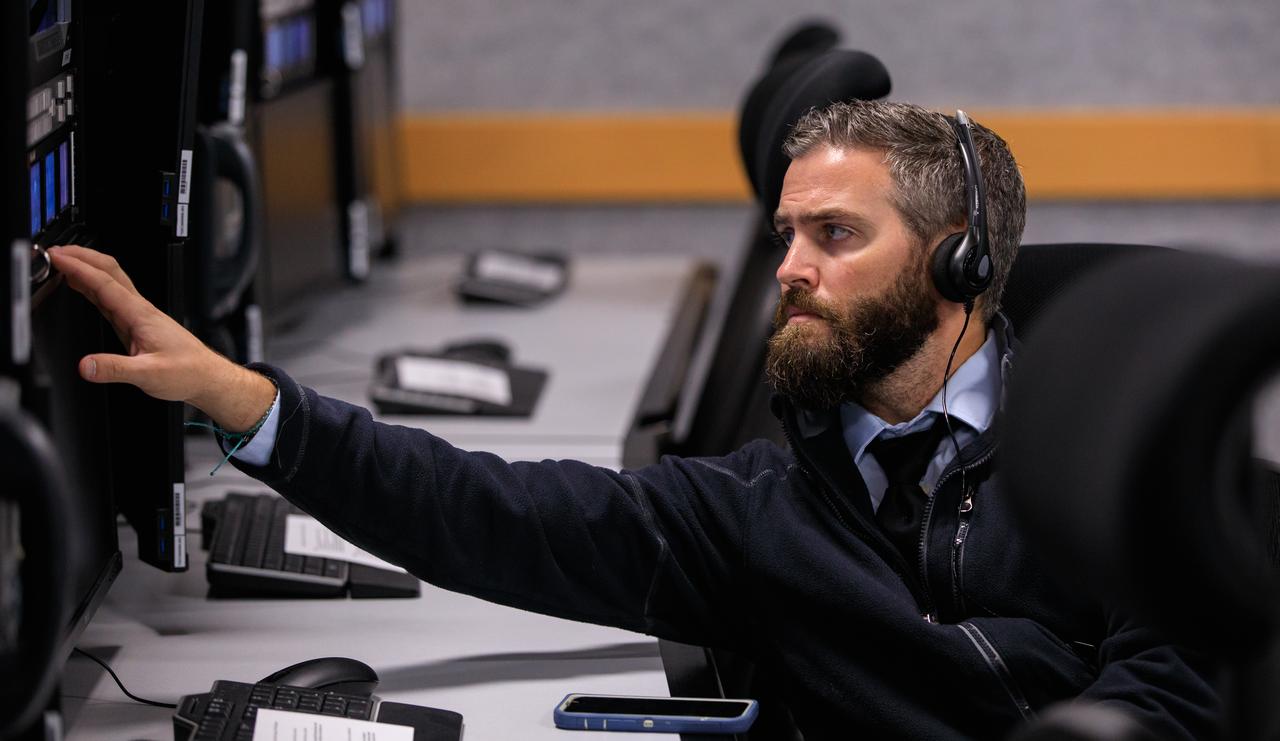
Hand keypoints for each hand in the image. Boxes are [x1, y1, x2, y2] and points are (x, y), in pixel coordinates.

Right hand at [48, 245, 275, 431]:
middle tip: (55, 252)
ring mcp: (138, 315)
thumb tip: (86, 366)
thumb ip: (115, 370)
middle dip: (81, 257)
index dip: (78, 268)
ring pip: (110, 282)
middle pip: (109, 271)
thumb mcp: (149, 375)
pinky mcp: (137, 324)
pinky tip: (81, 287)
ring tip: (61, 262)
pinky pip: (110, 298)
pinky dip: (91, 287)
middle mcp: (140, 310)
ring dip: (85, 269)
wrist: (207, 377)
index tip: (57, 258)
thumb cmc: (187, 372)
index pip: (104, 283)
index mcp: (141, 315)